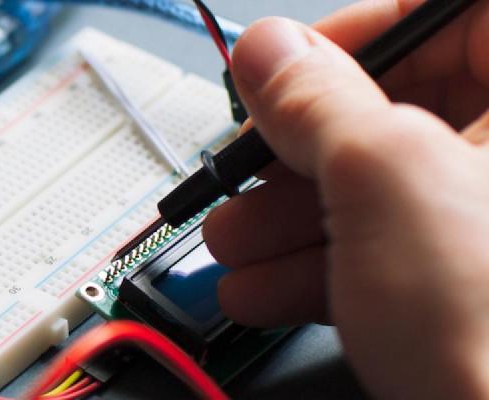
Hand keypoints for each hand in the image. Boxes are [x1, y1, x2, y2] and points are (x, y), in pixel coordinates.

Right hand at [203, 1, 488, 396]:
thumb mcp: (382, 183)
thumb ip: (316, 100)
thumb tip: (270, 53)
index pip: (449, 15)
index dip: (358, 34)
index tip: (285, 71)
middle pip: (408, 106)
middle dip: (300, 148)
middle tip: (249, 167)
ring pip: (391, 188)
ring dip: (291, 217)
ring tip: (238, 242)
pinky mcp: (483, 292)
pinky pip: (398, 253)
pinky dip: (324, 268)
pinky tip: (268, 288)